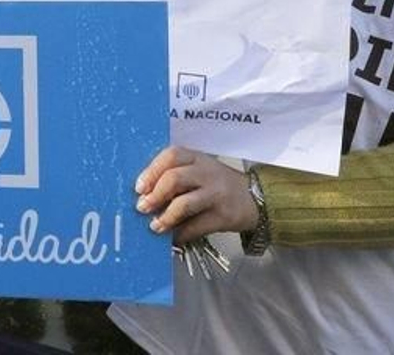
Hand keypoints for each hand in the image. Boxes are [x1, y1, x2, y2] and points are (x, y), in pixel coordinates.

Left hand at [134, 145, 258, 243]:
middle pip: (174, 179)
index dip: (151, 171)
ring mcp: (216, 194)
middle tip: (142, 207)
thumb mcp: (198, 170)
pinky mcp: (223, 216)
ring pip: (184, 204)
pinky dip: (181, 234)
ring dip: (165, 217)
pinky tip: (172, 238)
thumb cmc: (217, 184)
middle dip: (154, 195)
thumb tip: (144, 195)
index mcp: (196, 158)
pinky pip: (196, 226)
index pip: (171, 156)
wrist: (255, 198)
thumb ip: (175, 176)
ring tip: (155, 226)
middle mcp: (206, 173)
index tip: (138, 187)